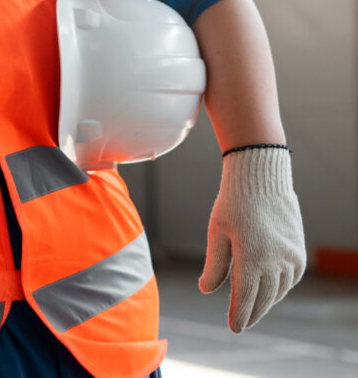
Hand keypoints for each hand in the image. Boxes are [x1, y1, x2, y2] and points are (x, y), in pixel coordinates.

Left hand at [199, 147, 305, 331]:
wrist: (261, 179)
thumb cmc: (232, 203)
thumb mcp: (216, 232)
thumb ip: (214, 265)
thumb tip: (207, 291)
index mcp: (250, 259)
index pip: (245, 298)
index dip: (239, 316)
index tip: (233, 328)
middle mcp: (274, 262)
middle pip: (263, 299)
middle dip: (251, 314)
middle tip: (241, 324)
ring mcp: (290, 257)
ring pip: (279, 291)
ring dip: (267, 303)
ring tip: (253, 309)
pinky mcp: (299, 251)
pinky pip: (291, 279)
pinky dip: (281, 289)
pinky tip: (270, 291)